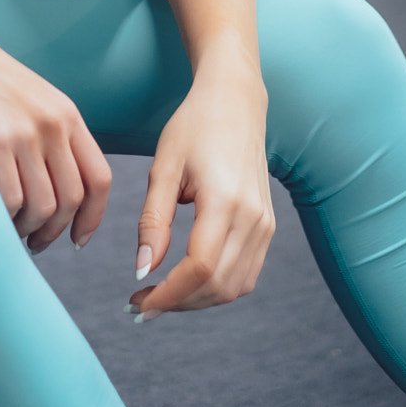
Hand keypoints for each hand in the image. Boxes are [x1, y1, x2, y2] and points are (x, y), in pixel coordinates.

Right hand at [0, 25, 111, 251]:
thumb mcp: (27, 99)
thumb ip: (48, 137)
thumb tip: (55, 196)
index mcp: (65, 113)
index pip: (98, 179)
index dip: (92, 218)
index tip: (77, 239)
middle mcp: (51, 124)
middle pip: (70, 200)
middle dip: (54, 232)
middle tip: (35, 242)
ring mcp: (22, 133)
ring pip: (41, 208)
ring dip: (26, 230)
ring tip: (9, 230)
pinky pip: (7, 202)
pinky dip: (2, 220)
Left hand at [130, 36, 273, 318]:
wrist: (235, 101)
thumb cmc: (194, 127)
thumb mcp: (163, 167)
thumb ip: (154, 220)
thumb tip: (143, 270)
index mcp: (225, 200)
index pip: (200, 268)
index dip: (168, 295)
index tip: (138, 304)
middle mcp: (253, 218)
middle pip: (218, 286)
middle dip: (178, 303)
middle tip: (141, 304)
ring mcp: (265, 224)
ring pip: (235, 288)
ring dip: (197, 301)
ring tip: (161, 294)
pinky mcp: (267, 226)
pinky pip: (246, 274)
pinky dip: (216, 287)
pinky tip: (187, 280)